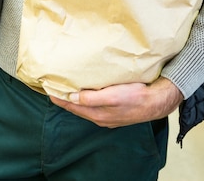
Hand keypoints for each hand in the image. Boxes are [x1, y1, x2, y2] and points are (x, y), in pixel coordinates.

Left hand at [49, 76, 183, 127]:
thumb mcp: (111, 96)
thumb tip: (72, 97)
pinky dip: (86, 99)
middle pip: (76, 107)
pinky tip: (87, 92)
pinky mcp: (114, 111)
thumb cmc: (134, 97)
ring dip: (75, 99)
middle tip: (53, 87)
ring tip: (66, 89)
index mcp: (97, 113)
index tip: (48, 89)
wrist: (155, 102)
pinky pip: (94, 105)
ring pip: (85, 107)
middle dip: (64, 98)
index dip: (59, 98)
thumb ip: (91, 97)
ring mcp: (107, 116)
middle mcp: (100, 117)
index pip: (71, 105)